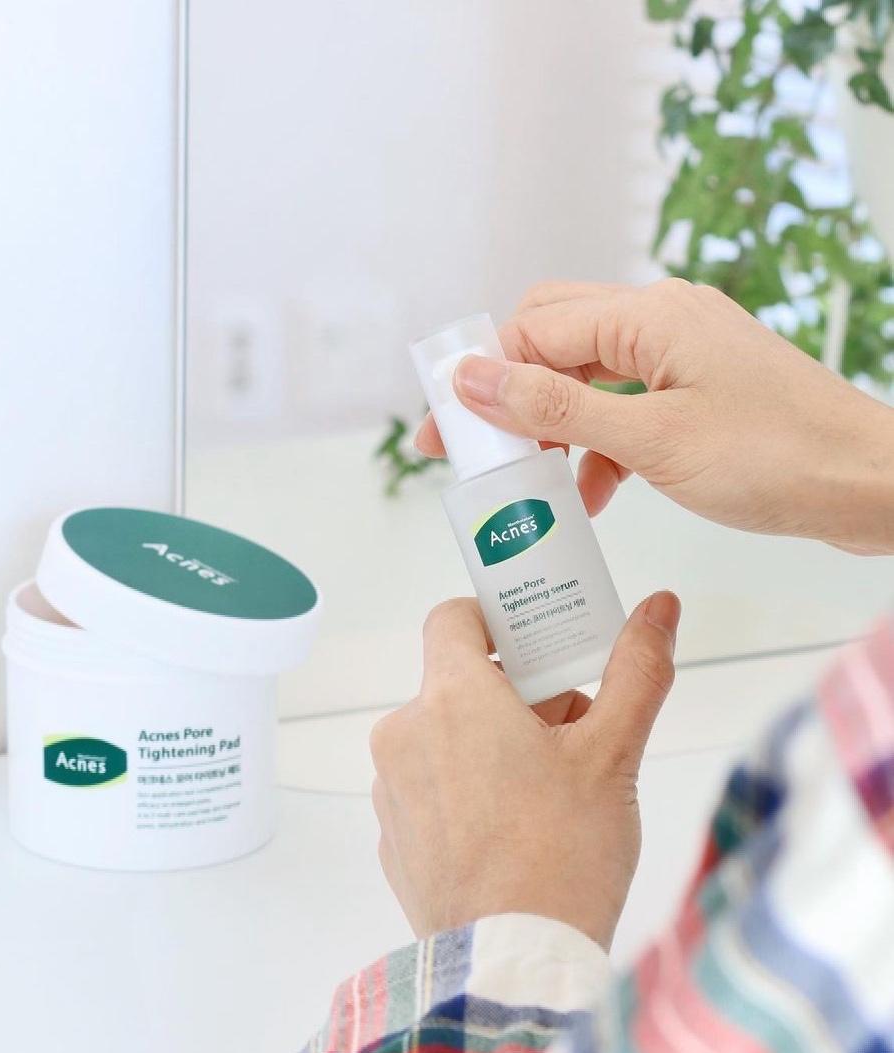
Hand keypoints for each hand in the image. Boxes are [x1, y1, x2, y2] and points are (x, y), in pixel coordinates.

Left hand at [370, 591, 680, 948]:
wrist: (515, 965)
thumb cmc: (563, 854)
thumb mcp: (612, 753)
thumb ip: (637, 670)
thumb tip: (660, 607)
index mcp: (450, 698)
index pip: (452, 619)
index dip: (493, 623)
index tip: (533, 647)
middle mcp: (405, 734)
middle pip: (456, 684)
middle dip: (514, 697)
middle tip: (569, 731)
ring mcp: (392, 789)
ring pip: (442, 738)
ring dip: (489, 745)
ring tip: (547, 788)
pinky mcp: (392, 838)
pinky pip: (428, 790)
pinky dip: (464, 791)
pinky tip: (513, 830)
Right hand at [416, 280, 893, 554]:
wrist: (871, 485)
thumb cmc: (776, 459)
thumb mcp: (650, 439)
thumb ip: (555, 405)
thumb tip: (472, 377)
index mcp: (648, 317)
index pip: (533, 330)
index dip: (481, 380)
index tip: (444, 433)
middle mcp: (661, 321)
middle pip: (554, 338)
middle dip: (509, 392)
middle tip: (477, 449)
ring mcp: (682, 354)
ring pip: (587, 375)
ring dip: (553, 423)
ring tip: (531, 480)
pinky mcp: (698, 389)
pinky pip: (626, 403)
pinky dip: (598, 442)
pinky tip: (592, 492)